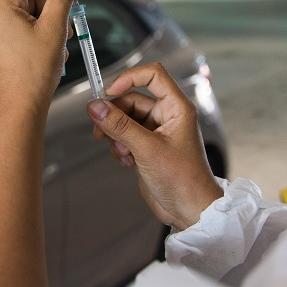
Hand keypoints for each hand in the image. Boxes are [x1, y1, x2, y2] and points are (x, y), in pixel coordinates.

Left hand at [0, 0, 76, 120]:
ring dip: (47, 27)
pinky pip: (20, 33)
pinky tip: (47, 55)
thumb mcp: (55, 27)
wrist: (18, 110)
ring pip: (27, 17)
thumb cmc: (32, 73)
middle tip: (67, 27)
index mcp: (0, 7)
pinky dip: (37, 38)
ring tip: (57, 48)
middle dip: (52, 10)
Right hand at [87, 63, 221, 229]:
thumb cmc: (183, 180)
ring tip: (121, 153)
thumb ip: (119, 126)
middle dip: (115, 115)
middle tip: (101, 131)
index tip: (109, 92)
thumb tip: (95, 107)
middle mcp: (167, 116)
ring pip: (125, 119)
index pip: (152, 75)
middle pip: (131, 100)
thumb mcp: (147, 149)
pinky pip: (125, 136)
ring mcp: (156, 132)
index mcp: (176, 108)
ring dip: (116, 134)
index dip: (129, 78)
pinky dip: (119, 146)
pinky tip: (125, 161)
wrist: (190, 211)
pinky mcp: (147, 147)